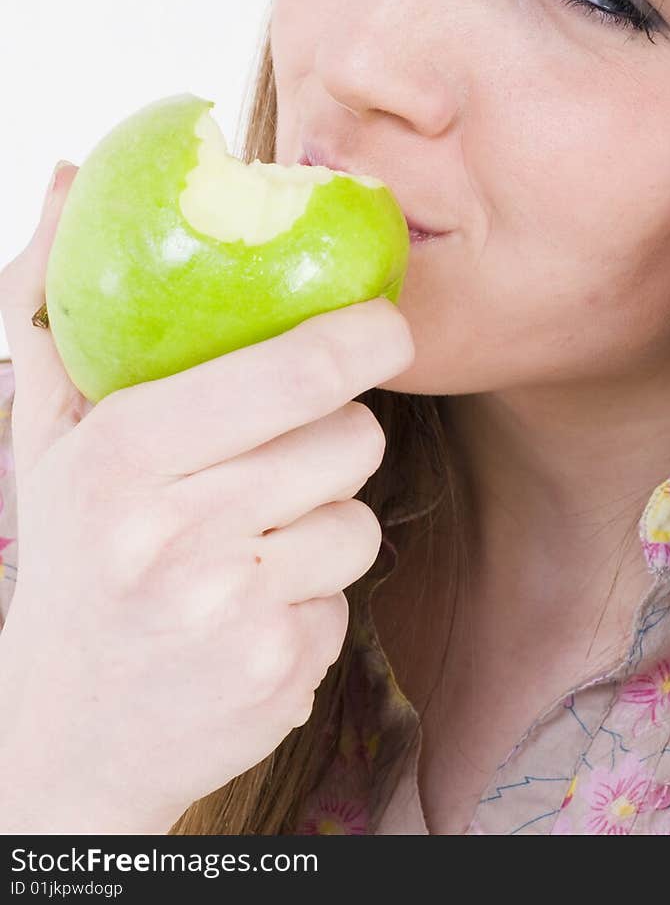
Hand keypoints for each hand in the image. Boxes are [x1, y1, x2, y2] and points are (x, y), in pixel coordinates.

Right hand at [0, 161, 414, 832]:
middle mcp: (176, 537)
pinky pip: (349, 594)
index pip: (290, 373)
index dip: (362, 336)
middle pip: (349, 439)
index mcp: (121, 459)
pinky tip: (251, 604)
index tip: (386, 323)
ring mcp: (232, 615)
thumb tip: (69, 172)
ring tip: (251, 536)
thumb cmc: (71, 558)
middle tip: (289, 443)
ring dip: (324, 516)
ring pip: (360, 518)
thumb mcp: (45, 433)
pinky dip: (314, 590)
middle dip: (338, 431)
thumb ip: (56, 301)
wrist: (68, 735)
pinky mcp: (280, 675)